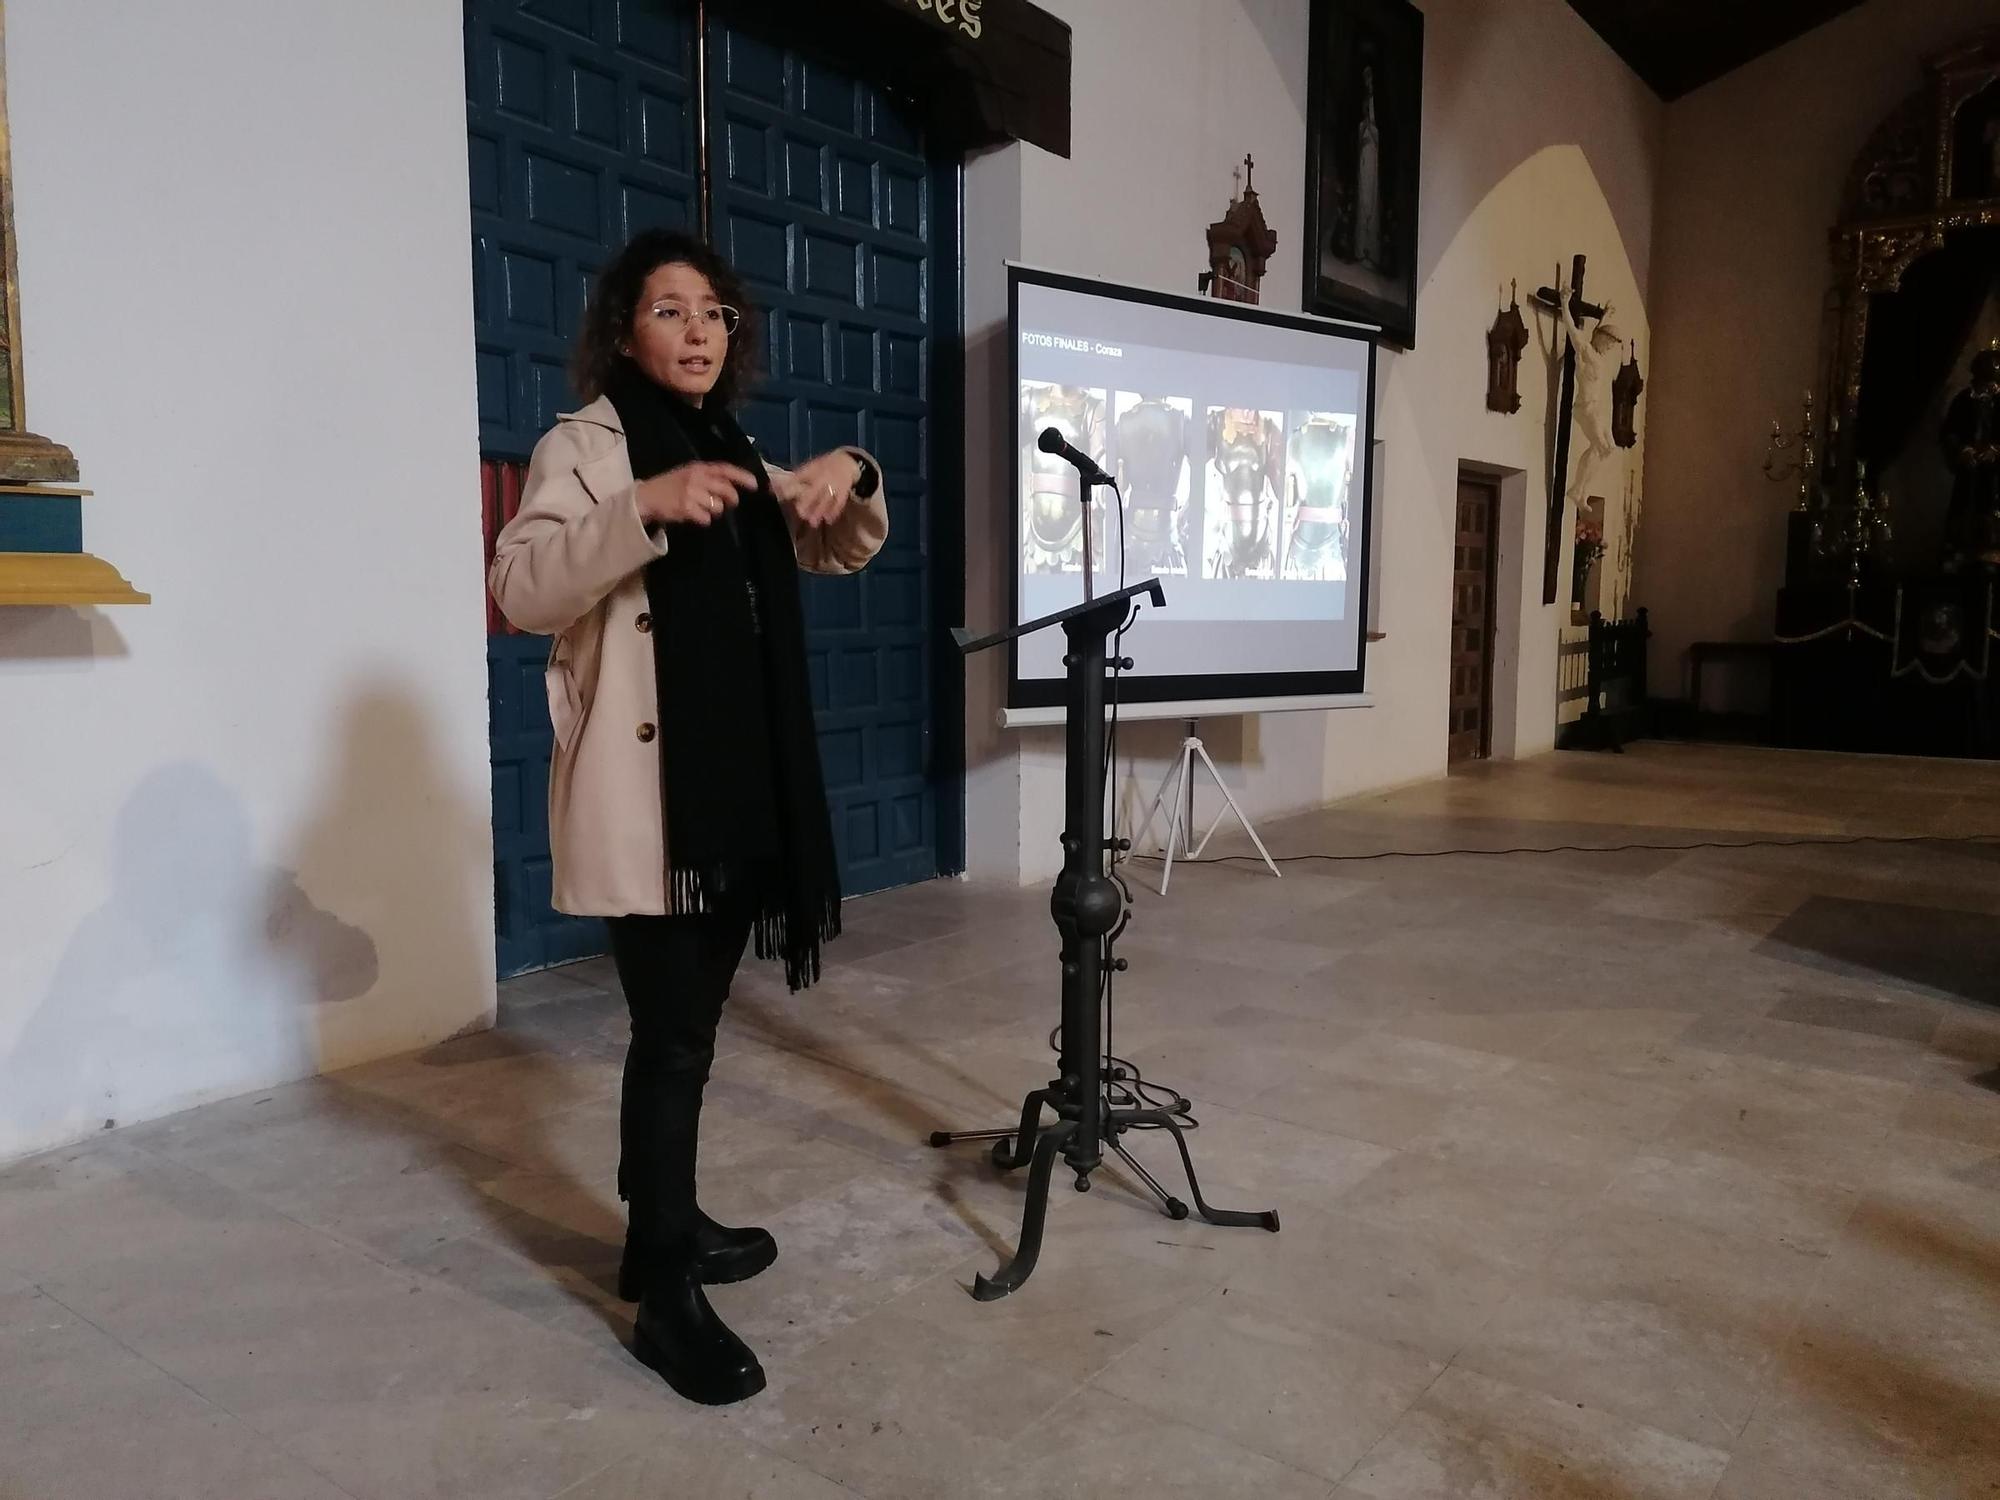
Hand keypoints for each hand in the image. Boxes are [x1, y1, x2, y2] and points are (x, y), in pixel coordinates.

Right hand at [635, 461, 758, 526]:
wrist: (646, 497)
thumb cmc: (670, 486)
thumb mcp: (689, 475)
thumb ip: (709, 478)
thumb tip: (733, 488)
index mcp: (698, 468)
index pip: (725, 469)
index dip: (742, 476)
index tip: (755, 485)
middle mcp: (696, 477)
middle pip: (727, 490)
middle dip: (731, 500)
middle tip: (727, 504)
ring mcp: (691, 492)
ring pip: (718, 507)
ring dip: (714, 511)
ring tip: (701, 508)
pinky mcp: (686, 507)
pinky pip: (707, 518)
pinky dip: (703, 520)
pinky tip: (693, 515)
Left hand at [773, 451, 862, 527]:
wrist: (848, 462)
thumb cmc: (824, 466)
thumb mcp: (810, 467)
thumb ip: (795, 478)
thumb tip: (772, 486)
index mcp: (812, 469)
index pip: (799, 477)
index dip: (788, 485)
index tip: (778, 494)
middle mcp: (822, 476)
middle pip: (814, 490)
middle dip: (808, 501)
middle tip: (800, 513)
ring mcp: (834, 484)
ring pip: (826, 498)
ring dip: (820, 510)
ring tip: (812, 522)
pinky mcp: (843, 491)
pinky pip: (839, 502)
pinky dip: (834, 511)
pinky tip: (828, 520)